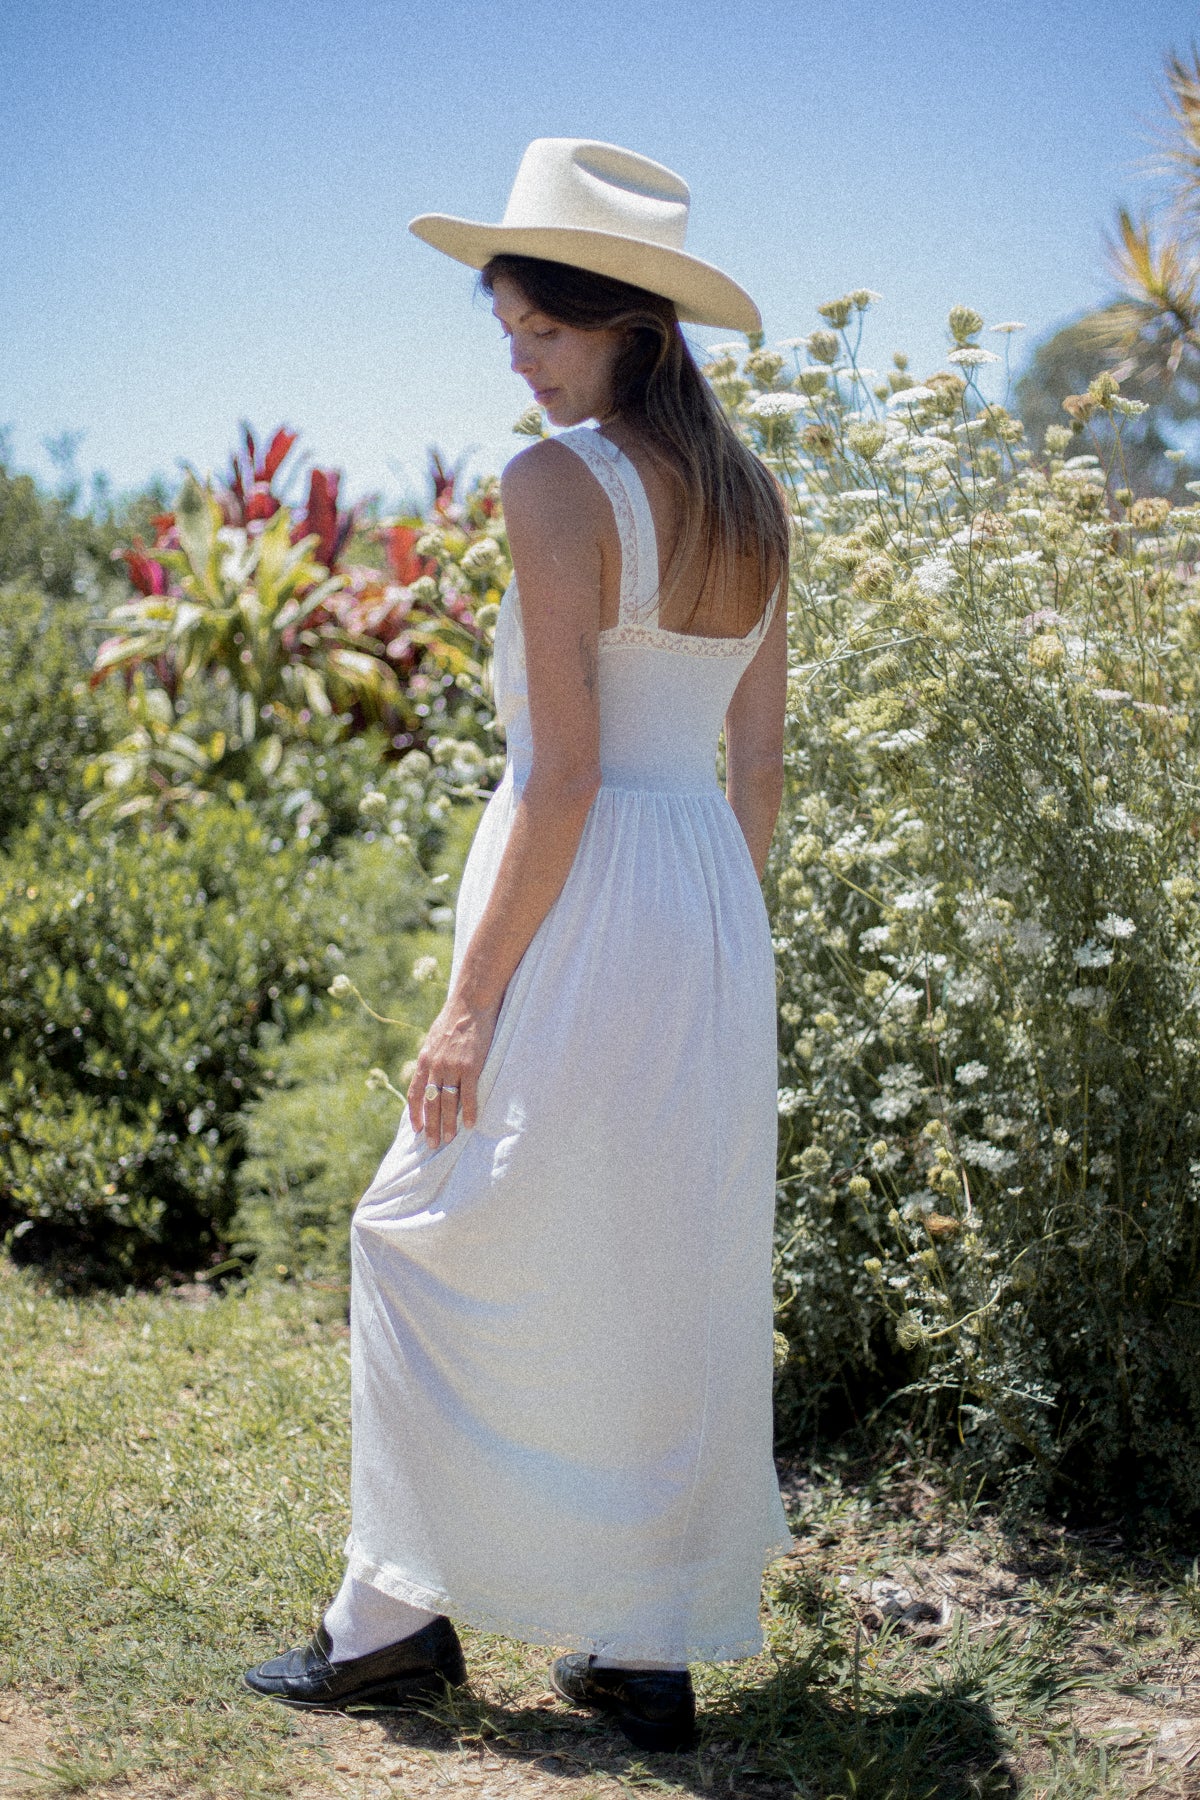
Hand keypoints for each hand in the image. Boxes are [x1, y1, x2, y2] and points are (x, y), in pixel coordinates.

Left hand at [408, 991, 502, 1147]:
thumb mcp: (434, 1038)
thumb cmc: (454, 1019)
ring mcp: (452, 1067)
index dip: (415, 1114)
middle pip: (430, 1103)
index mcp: (424, 1060)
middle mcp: (435, 1066)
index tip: (417, 1130)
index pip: (415, 1093)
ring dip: (447, 1123)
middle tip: (432, 1145)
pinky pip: (468, 1094)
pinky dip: (468, 1111)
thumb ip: (431, 1057)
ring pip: (447, 1102)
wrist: (470, 1002)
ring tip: (448, 1140)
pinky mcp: (471, 1066)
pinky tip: (468, 1125)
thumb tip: (429, 1073)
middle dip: (431, 1126)